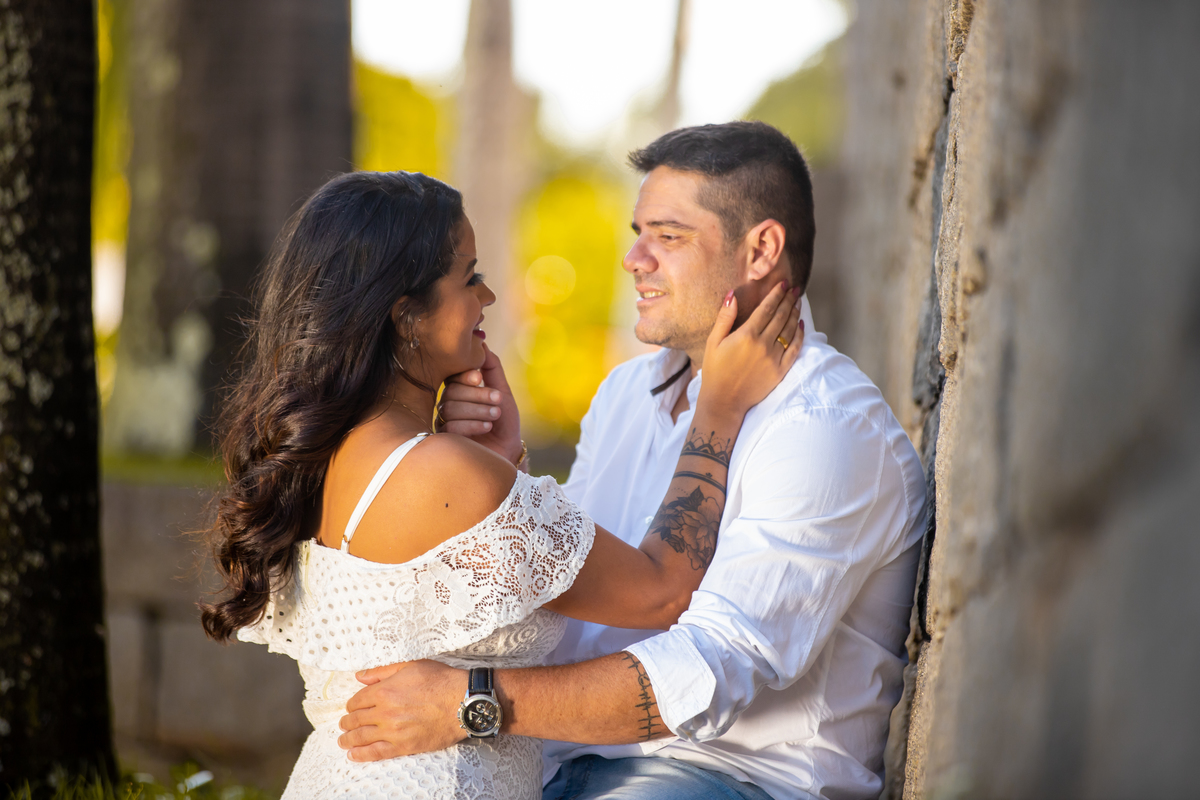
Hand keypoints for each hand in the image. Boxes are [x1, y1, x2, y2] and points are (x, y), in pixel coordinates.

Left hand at [337, 660, 465, 760]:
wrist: (463, 701)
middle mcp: (385, 712)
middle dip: (347, 722)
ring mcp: (393, 731)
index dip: (352, 704)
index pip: (357, 700)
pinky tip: (353, 755)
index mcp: (384, 691)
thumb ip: (382, 672)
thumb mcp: (410, 666)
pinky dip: (361, 755)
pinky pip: (376, 753)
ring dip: (348, 739)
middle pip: (356, 720)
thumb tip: (360, 676)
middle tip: (344, 724)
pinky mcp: (404, 746)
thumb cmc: (440, 680)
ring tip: (343, 740)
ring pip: (361, 738)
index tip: (352, 707)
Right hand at [437, 344, 522, 463]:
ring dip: (477, 410)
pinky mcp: (445, 443)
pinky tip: (487, 427)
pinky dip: (472, 424)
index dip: (463, 375)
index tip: (479, 376)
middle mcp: (447, 406)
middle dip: (477, 394)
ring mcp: (444, 424)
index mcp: (458, 391)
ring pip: (450, 409)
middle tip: (498, 400)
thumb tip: (482, 342)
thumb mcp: (502, 391)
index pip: (452, 377)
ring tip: (495, 414)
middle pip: (451, 392)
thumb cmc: (504, 422)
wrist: (508, 452)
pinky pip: (450, 428)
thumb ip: (492, 367)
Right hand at [700, 282, 803, 416]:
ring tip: (798, 302)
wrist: (724, 401)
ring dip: (795, 314)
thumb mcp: (713, 341)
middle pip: (780, 316)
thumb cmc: (715, 371)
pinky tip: (801, 326)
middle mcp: (763, 344)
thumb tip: (732, 294)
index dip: (776, 294)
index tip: (783, 284)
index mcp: (746, 335)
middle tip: (795, 289)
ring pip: (789, 330)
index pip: (766, 309)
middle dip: (788, 300)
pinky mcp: (780, 370)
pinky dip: (799, 336)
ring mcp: (774, 358)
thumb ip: (725, 317)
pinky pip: (795, 349)